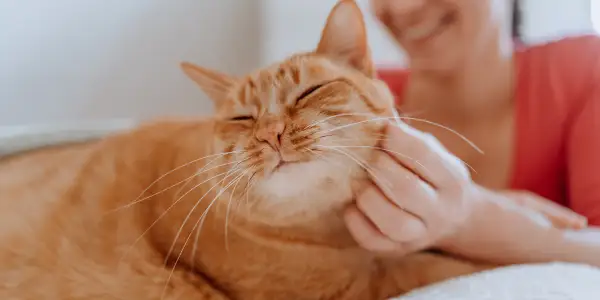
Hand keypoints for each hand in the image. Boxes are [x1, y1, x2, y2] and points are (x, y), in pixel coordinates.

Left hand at [344, 122, 585, 257]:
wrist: (452, 217)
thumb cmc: (431, 174)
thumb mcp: (430, 151)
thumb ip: (404, 135)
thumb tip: (372, 99)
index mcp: (452, 179)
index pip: (422, 155)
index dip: (396, 139)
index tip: (382, 129)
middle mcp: (440, 210)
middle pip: (406, 189)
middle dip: (379, 167)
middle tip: (368, 157)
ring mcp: (420, 235)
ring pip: (392, 221)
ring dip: (368, 196)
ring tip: (359, 182)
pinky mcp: (398, 250)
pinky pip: (373, 241)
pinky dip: (356, 221)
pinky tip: (352, 205)